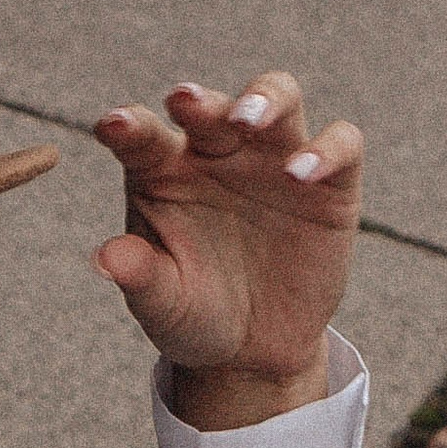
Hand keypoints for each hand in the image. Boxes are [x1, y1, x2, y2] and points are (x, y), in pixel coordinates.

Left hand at [92, 72, 359, 429]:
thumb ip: (139, 277)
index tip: (113, 128)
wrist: (255, 350)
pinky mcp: (328, 182)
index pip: (141, 136)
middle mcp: (217, 153)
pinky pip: (341, 145)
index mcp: (163, 172)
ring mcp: (273, 160)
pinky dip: (327, 148)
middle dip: (200, 100)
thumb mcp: (163, 305)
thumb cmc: (193, 315)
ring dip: (264, 98)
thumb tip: (105, 258)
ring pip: (278, 98)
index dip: (128, 126)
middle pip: (212, 105)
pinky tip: (303, 172)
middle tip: (186, 102)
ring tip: (249, 120)